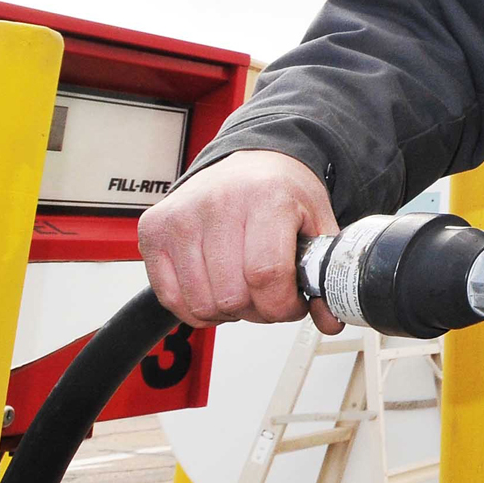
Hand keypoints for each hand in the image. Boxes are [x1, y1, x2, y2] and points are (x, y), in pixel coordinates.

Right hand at [139, 150, 342, 333]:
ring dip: (227, 311)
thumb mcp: (318, 222)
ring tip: (243, 289)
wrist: (250, 162)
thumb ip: (327, 272)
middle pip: (232, 296)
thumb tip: (330, 320)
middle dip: (259, 310)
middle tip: (269, 294)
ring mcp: (180, 216)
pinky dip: (195, 308)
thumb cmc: (281, 191)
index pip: (266, 275)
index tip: (292, 303)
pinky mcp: (153, 230)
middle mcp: (218, 203)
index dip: (283, 305)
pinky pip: (170, 298)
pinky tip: (216, 289)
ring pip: (200, 303)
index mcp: (266, 197)